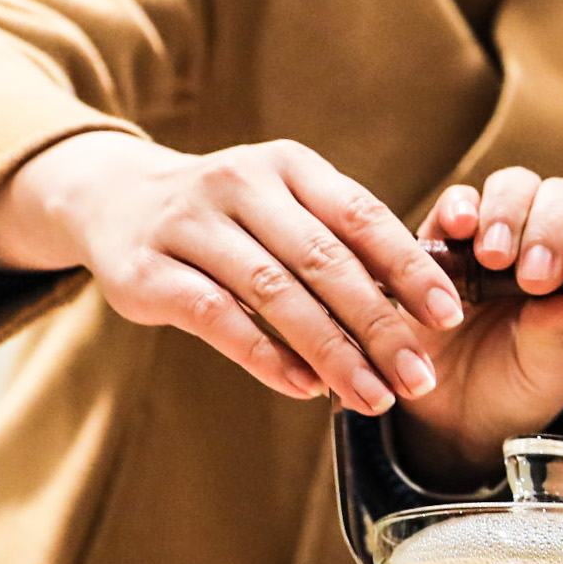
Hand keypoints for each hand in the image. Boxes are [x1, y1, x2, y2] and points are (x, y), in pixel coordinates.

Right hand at [0, 132, 467, 413]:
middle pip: (325, 261)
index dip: (410, 269)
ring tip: (373, 398)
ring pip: (275, 293)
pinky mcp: (146, 269)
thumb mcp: (285, 207)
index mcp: (289, 166)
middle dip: (380, 326)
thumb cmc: (228, 216)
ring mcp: (188, 223)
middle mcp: (240, 184)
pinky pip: (217, 318)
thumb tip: (422, 314)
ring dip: (332, 352)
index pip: (362, 217)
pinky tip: (306, 387)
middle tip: (420, 378)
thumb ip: (342, 247)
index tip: (449, 318)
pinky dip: (267, 356)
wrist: (113, 200)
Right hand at [388, 169, 562, 486]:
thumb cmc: (521, 385)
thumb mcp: (548, 372)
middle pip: (562, 199)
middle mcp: (553, 241)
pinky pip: (456, 205)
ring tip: (492, 258)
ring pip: (514, 187)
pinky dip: (458, 207)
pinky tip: (459, 228)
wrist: (459, 409)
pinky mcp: (451, 238)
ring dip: (507, 214)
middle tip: (532, 276)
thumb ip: (561, 335)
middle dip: (550, 230)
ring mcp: (502, 232)